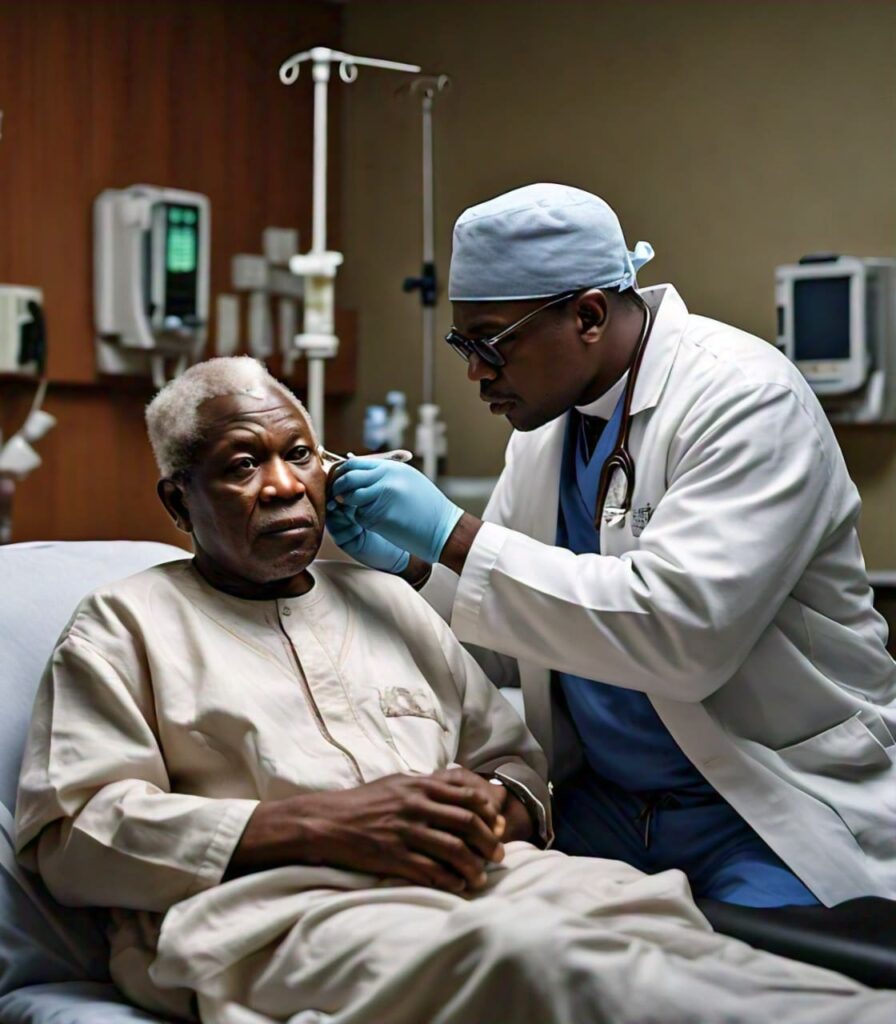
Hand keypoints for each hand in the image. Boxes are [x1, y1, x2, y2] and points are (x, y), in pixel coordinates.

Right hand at [295, 767, 506, 891]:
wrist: (328, 821)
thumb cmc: (365, 801)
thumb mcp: (398, 783)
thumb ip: (429, 786)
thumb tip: (461, 790)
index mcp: (419, 786)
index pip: (466, 796)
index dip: (488, 813)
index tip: (498, 827)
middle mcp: (415, 805)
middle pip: (466, 823)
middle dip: (489, 842)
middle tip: (500, 855)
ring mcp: (405, 831)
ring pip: (453, 849)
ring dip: (474, 865)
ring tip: (482, 876)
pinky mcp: (393, 856)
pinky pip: (430, 870)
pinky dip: (449, 880)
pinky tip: (458, 885)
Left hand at [329, 459, 463, 564]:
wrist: (444, 529)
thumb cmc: (427, 508)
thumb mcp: (408, 481)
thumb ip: (384, 475)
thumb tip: (356, 472)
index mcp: (392, 468)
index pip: (354, 464)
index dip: (343, 474)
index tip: (340, 483)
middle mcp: (385, 478)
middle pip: (348, 478)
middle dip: (338, 488)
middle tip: (338, 497)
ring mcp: (382, 496)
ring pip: (350, 498)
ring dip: (350, 506)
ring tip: (363, 512)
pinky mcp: (379, 516)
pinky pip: (360, 517)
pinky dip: (364, 521)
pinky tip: (381, 524)